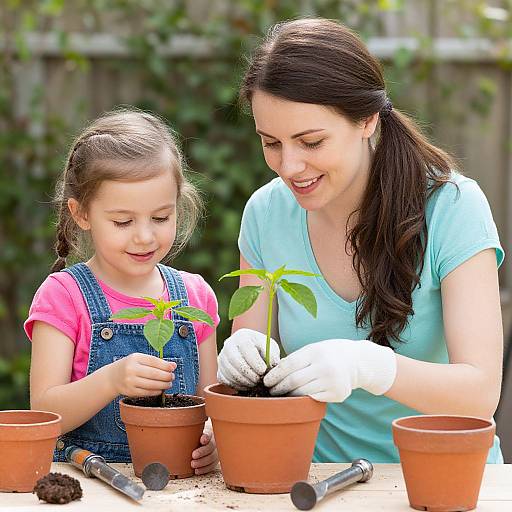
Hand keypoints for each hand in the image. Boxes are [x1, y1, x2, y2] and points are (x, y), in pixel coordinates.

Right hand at [108, 353, 175, 396]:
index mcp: (135, 358)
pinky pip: (147, 392)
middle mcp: (131, 369)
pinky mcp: (130, 392)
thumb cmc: (130, 366)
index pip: (154, 361)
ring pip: (151, 384)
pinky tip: (160, 389)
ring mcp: (130, 381)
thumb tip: (173, 365)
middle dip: (166, 376)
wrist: (112, 377)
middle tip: (172, 377)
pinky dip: (156, 391)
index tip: (173, 368)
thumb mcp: (140, 359)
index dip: (165, 365)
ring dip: (163, 385)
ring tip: (168, 384)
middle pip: (154, 374)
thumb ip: (156, 362)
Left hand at [191, 429, 217, 474]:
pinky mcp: (214, 462)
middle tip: (193, 455)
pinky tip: (197, 470)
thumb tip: (173, 432)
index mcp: (208, 434)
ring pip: (212, 457)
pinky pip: (211, 466)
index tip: (202, 440)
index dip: (206, 437)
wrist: (198, 447)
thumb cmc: (192, 441)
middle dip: (202, 451)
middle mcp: (213, 443)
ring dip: (202, 462)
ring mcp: (215, 453)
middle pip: (211, 446)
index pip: (209, 434)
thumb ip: (187, 435)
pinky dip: (204, 469)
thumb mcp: (191, 436)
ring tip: (193, 464)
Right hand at [217, 328, 279, 388]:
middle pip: (234, 359)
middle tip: (259, 380)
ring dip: (243, 380)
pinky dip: (236, 385)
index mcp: (242, 335)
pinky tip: (247, 385)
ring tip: (255, 383)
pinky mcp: (220, 369)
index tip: (263, 370)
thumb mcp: (270, 347)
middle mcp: (228, 344)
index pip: (245, 346)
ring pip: (229, 371)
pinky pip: (224, 379)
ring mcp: (222, 357)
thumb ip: (272, 354)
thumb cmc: (262, 349)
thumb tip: (273, 364)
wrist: (252, 353)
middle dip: (248, 373)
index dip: (254, 360)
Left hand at [263, 339, 396, 401]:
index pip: (289, 365)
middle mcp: (324, 366)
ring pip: (302, 393)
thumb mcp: (312, 349)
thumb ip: (295, 359)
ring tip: (281, 396)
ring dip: (289, 395)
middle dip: (279, 388)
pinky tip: (296, 398)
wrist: (356, 361)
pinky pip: (313, 399)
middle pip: (294, 381)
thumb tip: (273, 373)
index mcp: (315, 352)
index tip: (266, 381)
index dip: (275, 375)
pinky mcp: (337, 394)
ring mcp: (332, 381)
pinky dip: (302, 399)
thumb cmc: (327, 354)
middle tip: (271, 391)